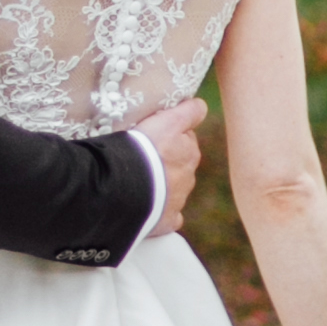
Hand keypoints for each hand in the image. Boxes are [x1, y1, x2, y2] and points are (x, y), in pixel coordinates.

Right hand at [135, 97, 205, 235]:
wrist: (124, 188)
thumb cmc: (141, 150)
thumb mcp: (166, 121)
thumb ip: (188, 113)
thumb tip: (202, 106)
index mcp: (189, 151)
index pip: (186, 137)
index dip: (171, 133)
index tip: (155, 134)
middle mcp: (188, 175)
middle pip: (181, 163)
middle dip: (168, 160)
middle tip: (143, 157)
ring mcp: (178, 199)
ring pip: (175, 188)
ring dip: (162, 184)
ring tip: (138, 180)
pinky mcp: (168, 219)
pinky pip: (170, 216)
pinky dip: (162, 211)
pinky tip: (148, 207)